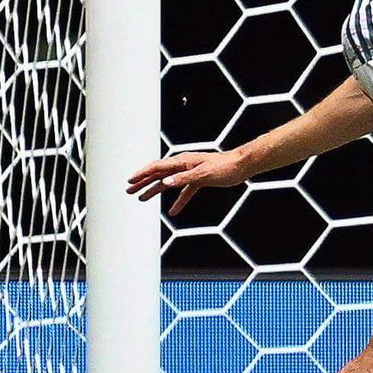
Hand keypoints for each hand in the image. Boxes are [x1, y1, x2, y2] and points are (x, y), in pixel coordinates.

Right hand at [125, 149, 254, 213]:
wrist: (242, 165)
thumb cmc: (225, 166)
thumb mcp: (203, 174)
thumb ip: (183, 178)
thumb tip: (165, 183)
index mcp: (182, 161)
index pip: (157, 167)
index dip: (142, 174)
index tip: (130, 181)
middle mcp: (184, 165)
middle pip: (159, 175)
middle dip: (143, 182)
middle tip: (129, 190)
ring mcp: (191, 173)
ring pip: (169, 183)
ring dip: (155, 191)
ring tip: (142, 198)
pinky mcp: (199, 180)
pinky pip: (185, 191)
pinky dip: (179, 201)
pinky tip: (173, 211)